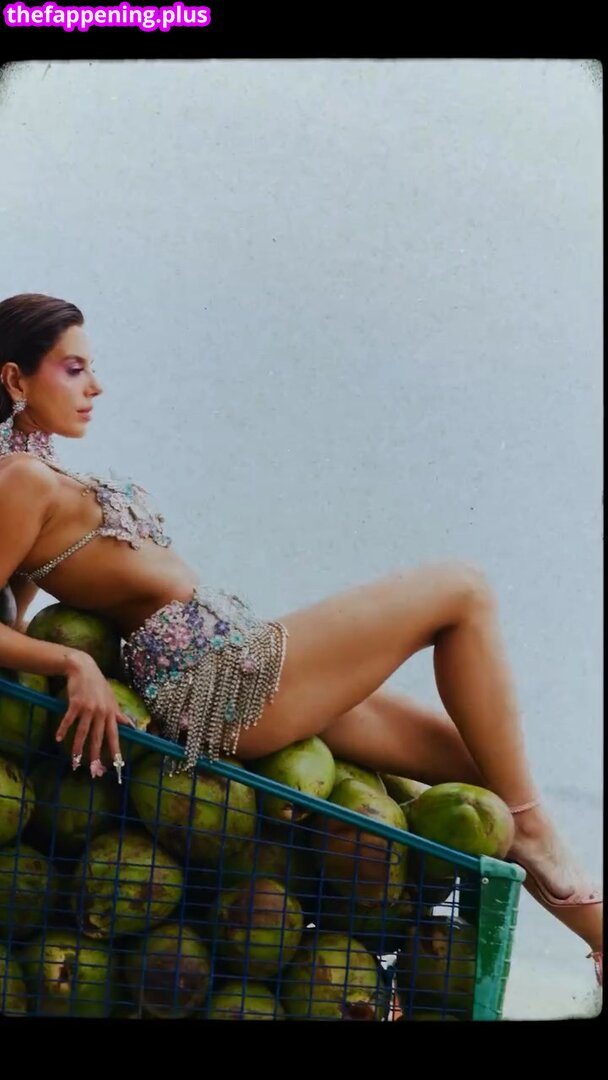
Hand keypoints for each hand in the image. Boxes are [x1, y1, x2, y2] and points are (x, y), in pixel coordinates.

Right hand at [55, 652, 135, 777]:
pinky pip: (69, 720)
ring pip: (82, 732)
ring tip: (74, 761)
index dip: (115, 750)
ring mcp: (88, 708)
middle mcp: (101, 712)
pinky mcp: (76, 704)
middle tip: (93, 770)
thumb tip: (130, 725)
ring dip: (78, 748)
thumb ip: (119, 713)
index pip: (114, 735)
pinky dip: (63, 729)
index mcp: (111, 713)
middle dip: (95, 755)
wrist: (84, 668)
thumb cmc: (98, 684)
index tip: (117, 764)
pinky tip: (59, 738)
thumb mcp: (111, 698)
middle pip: (97, 738)